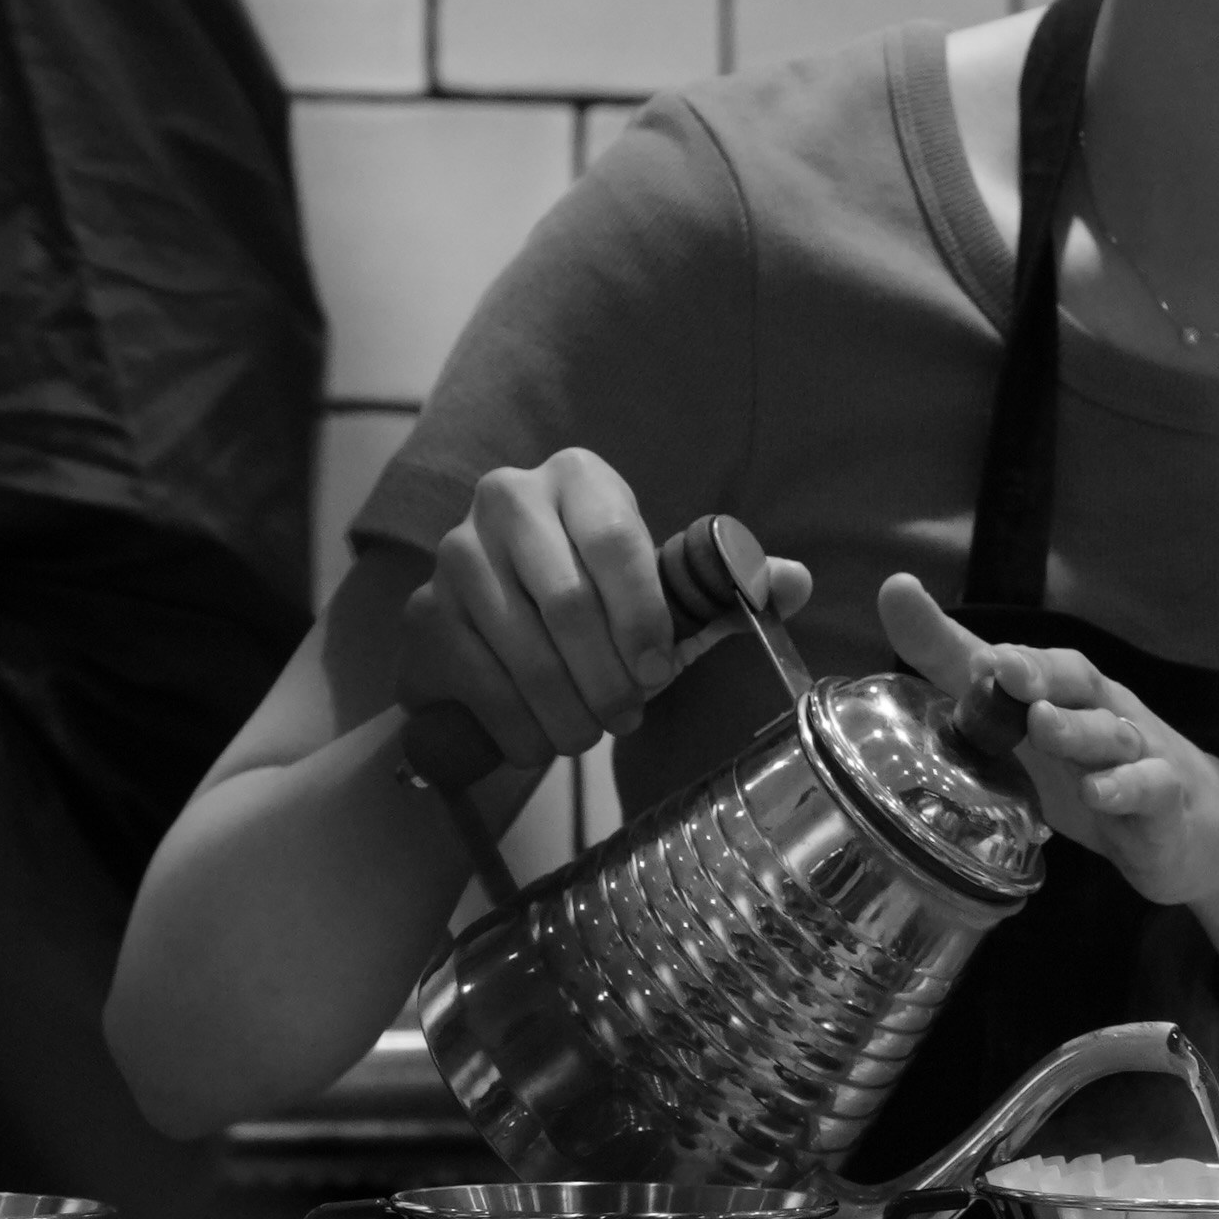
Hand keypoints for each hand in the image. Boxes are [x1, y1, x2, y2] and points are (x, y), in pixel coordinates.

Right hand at [400, 454, 811, 770]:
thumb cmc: (603, 603)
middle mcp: (506, 498)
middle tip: (628, 717)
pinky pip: (478, 684)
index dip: (644, 618)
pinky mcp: (422, 614)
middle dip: (608, 678)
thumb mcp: (665, 589)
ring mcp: (454, 554)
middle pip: (567, 603)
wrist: (500, 629)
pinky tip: (540, 741)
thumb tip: (796, 582)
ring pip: (523, 650)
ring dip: (566, 711)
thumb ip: (732, 584)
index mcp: (578, 477)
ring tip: (589, 733)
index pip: (615, 542)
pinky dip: (518, 728)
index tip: (661, 673)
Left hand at [878, 574, 1218, 907]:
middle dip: (1037, 670)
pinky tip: (1099, 793)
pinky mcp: (1163, 807)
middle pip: (1074, 680)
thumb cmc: (1087, 767)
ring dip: (1075, 729)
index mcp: (1061, 692)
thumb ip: (961, 686)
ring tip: (1041, 724)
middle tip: (1000, 669)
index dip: (987, 649)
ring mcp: (1138, 756)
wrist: (1187, 825)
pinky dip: (1126, 788)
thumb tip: (894, 607)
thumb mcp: (1020, 732)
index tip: (942, 630)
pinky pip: (1149, 790)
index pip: (1023, 659)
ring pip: (1111, 734)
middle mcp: (1100, 711)